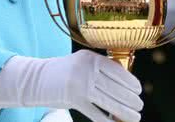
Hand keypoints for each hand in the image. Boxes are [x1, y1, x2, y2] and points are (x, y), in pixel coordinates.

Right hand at [0, 50, 142, 121]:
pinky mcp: (73, 99)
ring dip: (125, 111)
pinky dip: (108, 121)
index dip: (130, 82)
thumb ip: (100, 67)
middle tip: (139, 106)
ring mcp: (79, 84)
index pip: (117, 70)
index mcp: (90, 58)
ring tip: (135, 117)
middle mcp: (86, 69)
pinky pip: (95, 113)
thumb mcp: (81, 63)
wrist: (35, 79)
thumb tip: (125, 80)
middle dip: (130, 99)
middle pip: (115, 87)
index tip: (138, 90)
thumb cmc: (63, 72)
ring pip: (109, 101)